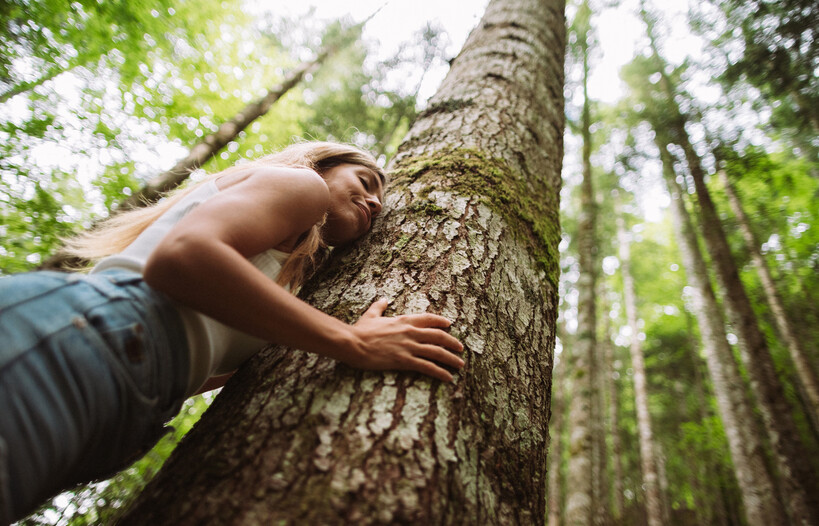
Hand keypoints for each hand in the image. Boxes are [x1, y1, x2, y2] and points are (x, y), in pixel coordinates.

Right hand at [346, 299, 464, 381]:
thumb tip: (383, 299)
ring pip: (437, 352)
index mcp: (403, 320)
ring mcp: (409, 346)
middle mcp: (410, 332)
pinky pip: (428, 367)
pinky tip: (449, 378)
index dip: (440, 321)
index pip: (428, 318)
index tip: (450, 324)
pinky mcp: (405, 360)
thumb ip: (379, 307)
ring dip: (451, 359)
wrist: (352, 343)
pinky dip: (441, 372)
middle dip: (452, 342)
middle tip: (460, 348)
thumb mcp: (371, 315)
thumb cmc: (360, 330)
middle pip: (439, 336)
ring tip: (460, 365)